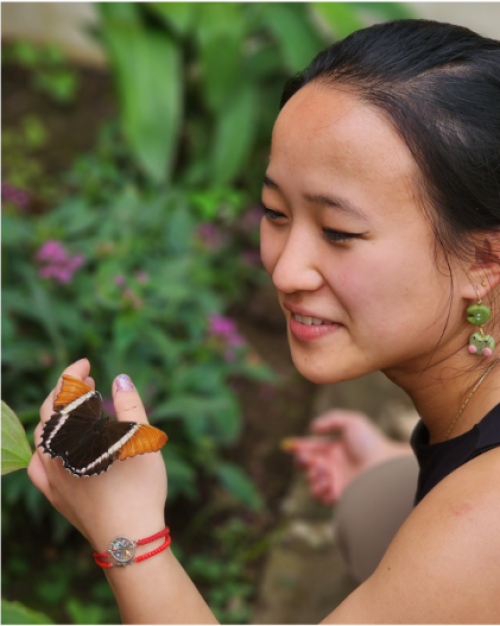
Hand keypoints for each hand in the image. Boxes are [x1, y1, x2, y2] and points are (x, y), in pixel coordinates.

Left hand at [28, 359, 166, 550]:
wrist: (128, 537)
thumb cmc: (139, 486)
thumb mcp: (142, 439)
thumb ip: (130, 404)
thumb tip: (119, 378)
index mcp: (76, 435)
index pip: (64, 393)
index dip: (72, 373)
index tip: (85, 363)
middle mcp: (56, 453)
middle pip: (50, 411)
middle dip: (65, 391)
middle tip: (86, 380)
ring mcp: (50, 476)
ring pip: (42, 436)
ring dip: (56, 416)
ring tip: (75, 410)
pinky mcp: (54, 495)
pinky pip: (37, 464)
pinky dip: (44, 448)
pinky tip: (53, 448)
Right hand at [284, 409, 410, 503]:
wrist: (386, 466)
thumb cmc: (371, 442)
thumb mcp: (352, 422)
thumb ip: (331, 420)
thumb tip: (313, 428)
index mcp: (335, 449)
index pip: (311, 447)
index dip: (299, 446)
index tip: (288, 446)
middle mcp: (334, 466)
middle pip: (307, 466)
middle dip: (303, 461)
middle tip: (308, 460)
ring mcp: (336, 482)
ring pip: (311, 482)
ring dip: (312, 476)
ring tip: (323, 472)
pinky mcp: (340, 497)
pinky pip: (320, 497)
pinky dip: (319, 490)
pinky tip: (328, 482)